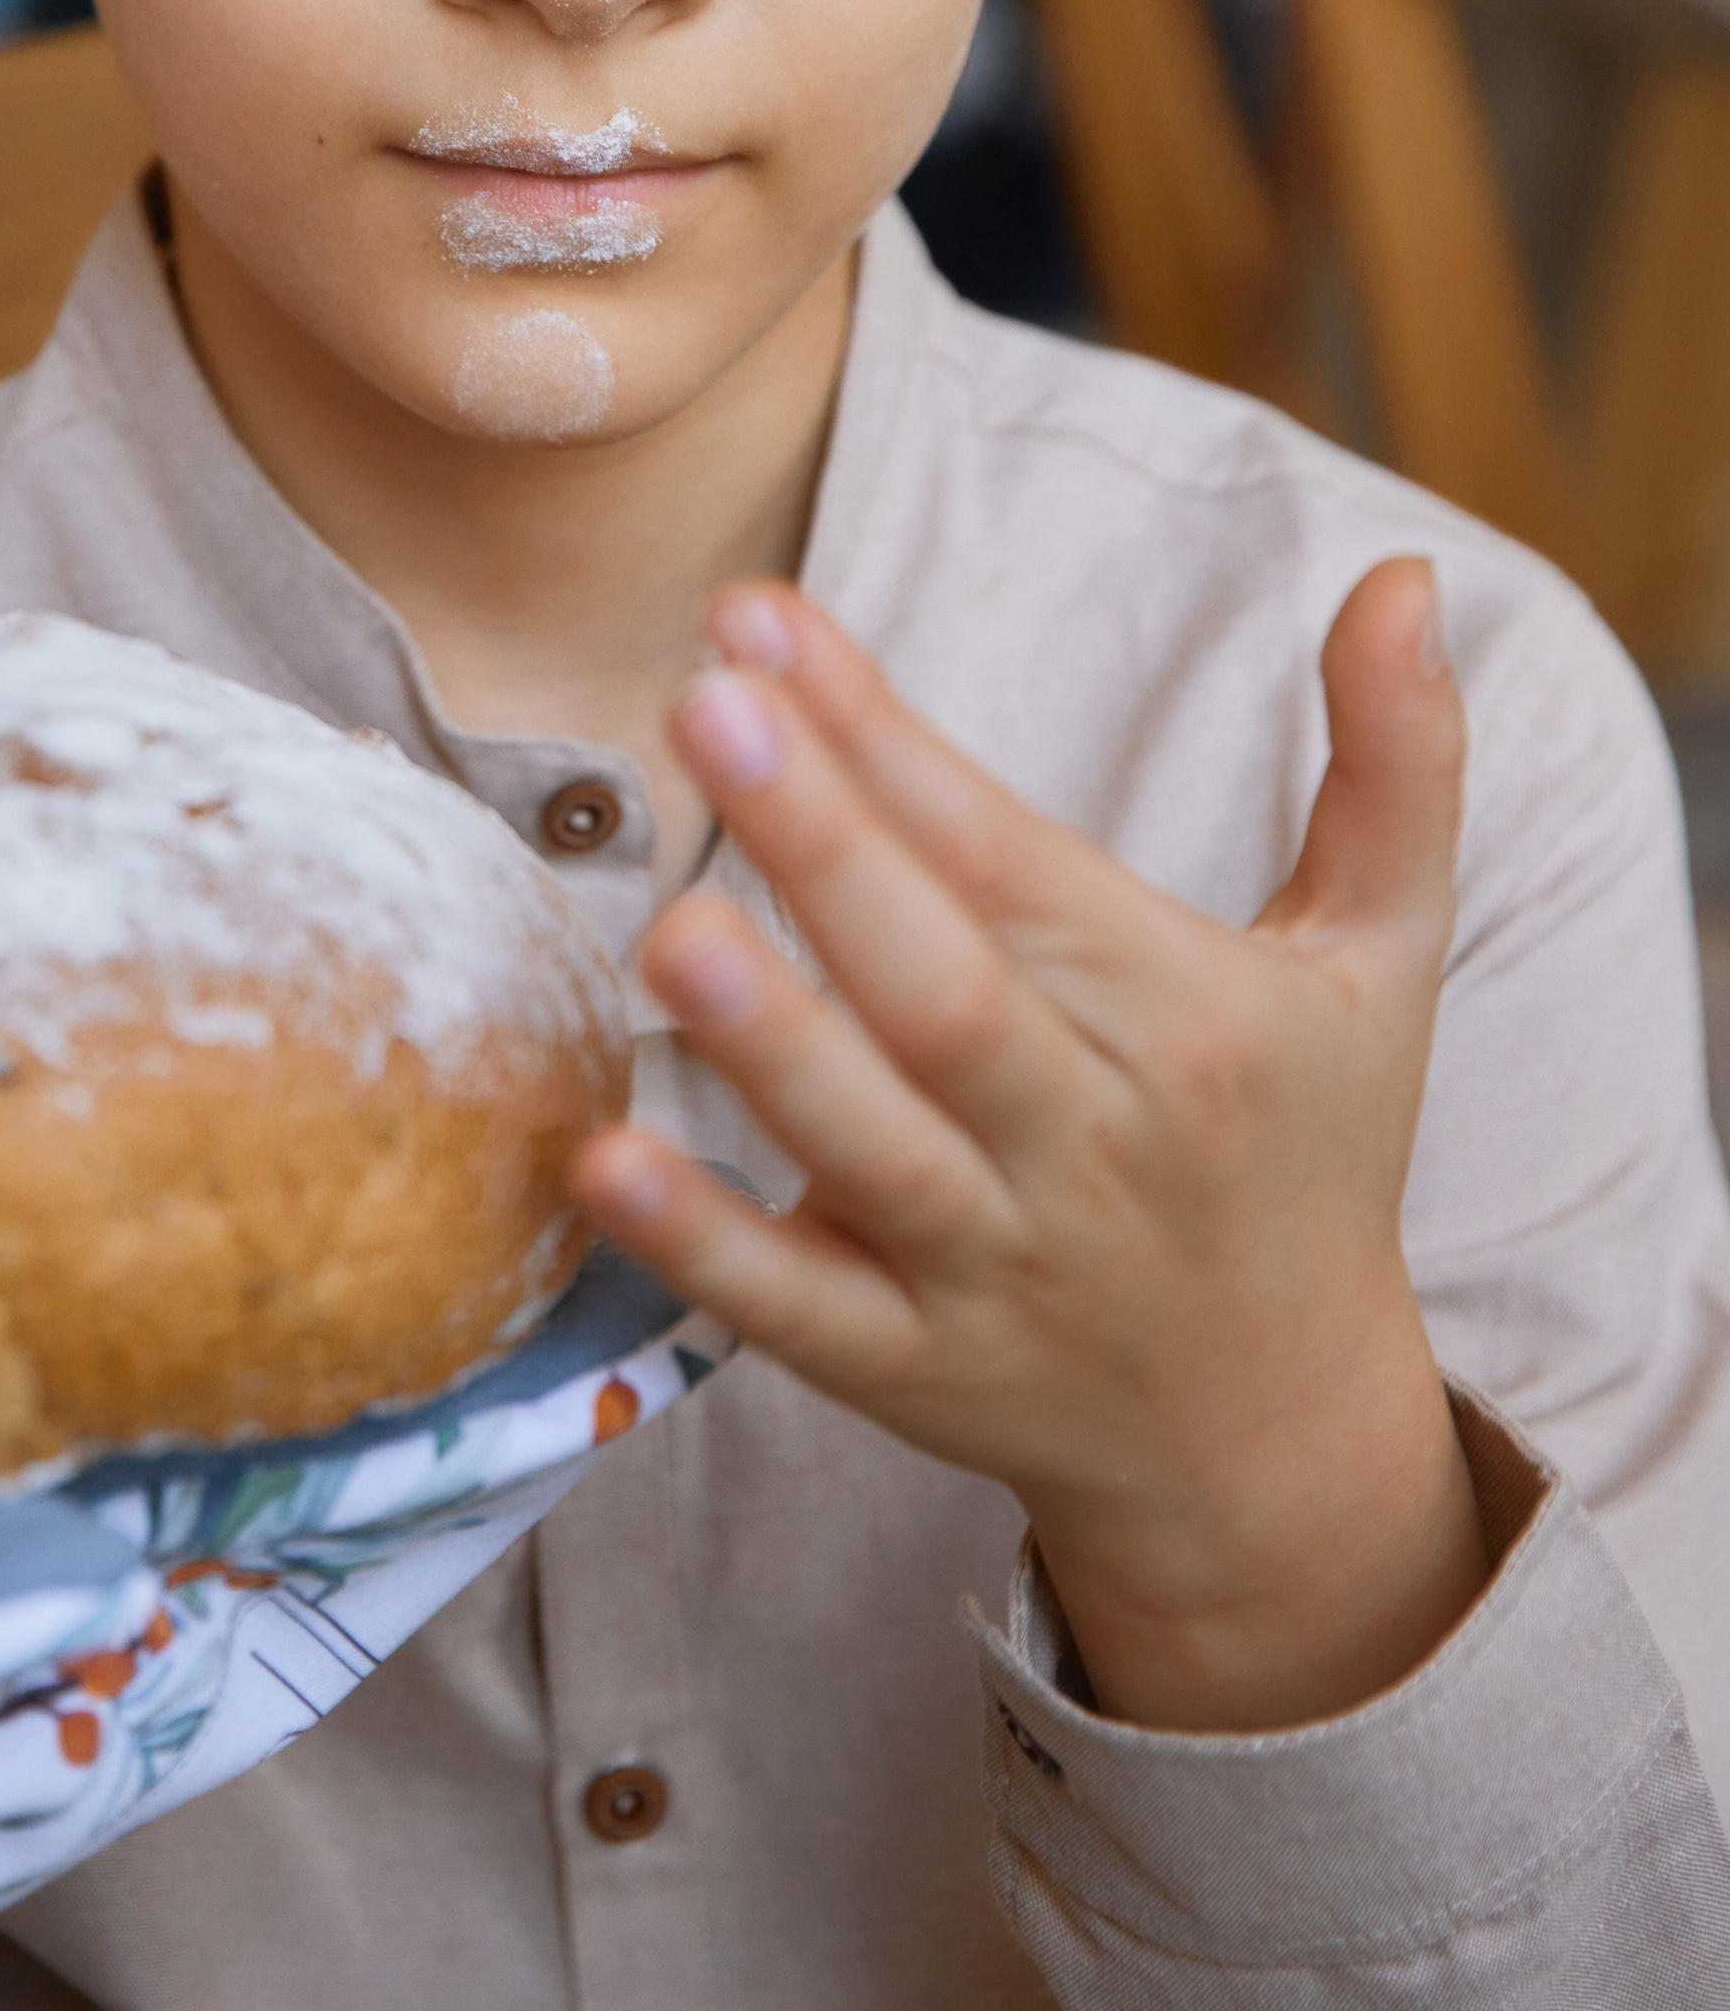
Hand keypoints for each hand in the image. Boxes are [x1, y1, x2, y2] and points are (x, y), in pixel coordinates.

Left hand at [575, 561, 1488, 1733]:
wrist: (1278, 1437)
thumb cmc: (1302, 1146)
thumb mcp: (1382, 960)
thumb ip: (1395, 766)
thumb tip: (1405, 573)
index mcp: (1189, 1020)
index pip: (1011, 856)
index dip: (882, 738)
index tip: (755, 617)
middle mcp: (1092, 1141)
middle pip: (946, 985)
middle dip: (826, 845)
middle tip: (705, 708)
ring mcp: (996, 1266)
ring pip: (876, 1147)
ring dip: (772, 1043)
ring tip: (668, 924)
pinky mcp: (911, 1372)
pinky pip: (801, 1313)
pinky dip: (707, 1246)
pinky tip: (606, 1159)